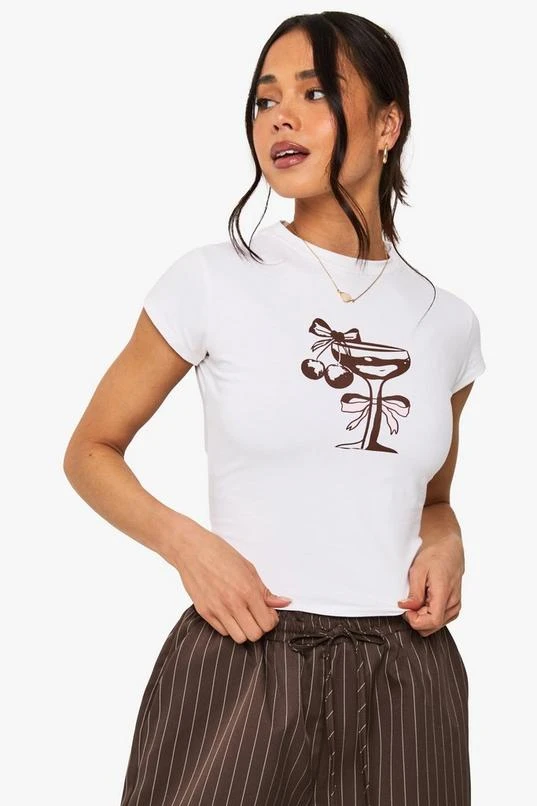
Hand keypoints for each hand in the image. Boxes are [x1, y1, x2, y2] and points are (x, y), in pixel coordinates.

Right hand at [173, 527, 292, 643]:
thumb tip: (283, 602)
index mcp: (247, 590)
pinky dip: (229, 627)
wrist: (192, 550)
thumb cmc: (221, 554)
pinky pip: (223, 632)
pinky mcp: (204, 612)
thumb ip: (265, 590)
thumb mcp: (248, 568)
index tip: (269, 613)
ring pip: (239, 638)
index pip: (267, 623)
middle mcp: (233, 603)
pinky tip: (229, 613)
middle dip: (259, 627)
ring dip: (244, 630)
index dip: (271, 620)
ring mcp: (217, 609)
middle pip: (254, 635)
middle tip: (257, 616)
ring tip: (243, 616)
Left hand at [397, 536, 463, 636]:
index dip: (415, 620)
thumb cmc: (434, 556)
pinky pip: (439, 620)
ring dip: (422, 617)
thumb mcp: (418, 570)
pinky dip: (428, 615)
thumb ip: (414, 592)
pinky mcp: (454, 607)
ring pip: (435, 625)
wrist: (448, 550)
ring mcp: (455, 607)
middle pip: (432, 626)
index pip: (432, 621)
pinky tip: (424, 601)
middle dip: (417, 618)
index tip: (406, 610)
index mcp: (445, 593)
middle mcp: (453, 604)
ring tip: (417, 599)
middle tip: (409, 602)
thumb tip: (406, 608)